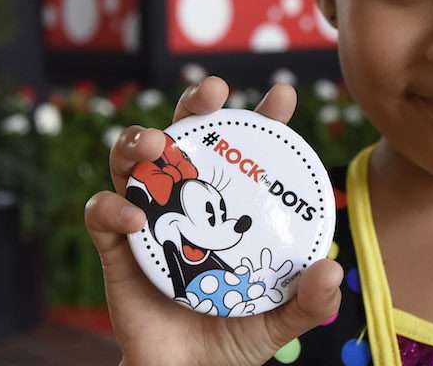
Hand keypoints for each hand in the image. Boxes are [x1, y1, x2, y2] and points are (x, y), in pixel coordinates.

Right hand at [85, 76, 343, 365]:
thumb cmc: (231, 342)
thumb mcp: (279, 320)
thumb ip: (308, 301)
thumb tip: (331, 268)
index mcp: (229, 210)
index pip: (247, 152)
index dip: (263, 118)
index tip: (282, 94)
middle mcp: (186, 204)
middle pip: (186, 137)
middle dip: (195, 104)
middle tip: (212, 92)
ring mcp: (148, 221)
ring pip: (132, 160)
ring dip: (138, 140)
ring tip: (157, 144)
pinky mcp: (115, 248)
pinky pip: (101, 213)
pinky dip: (111, 206)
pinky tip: (134, 218)